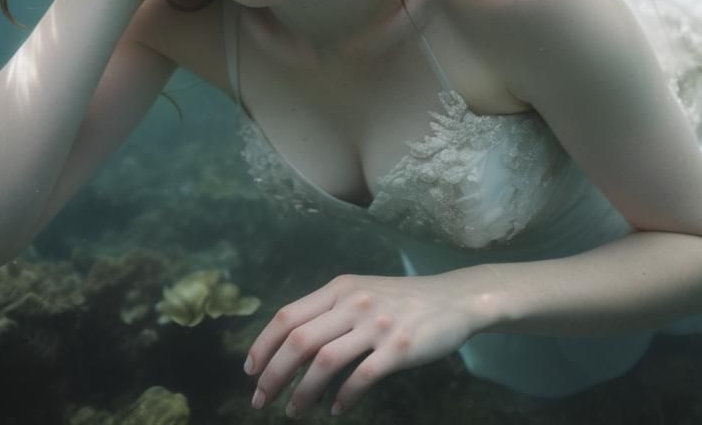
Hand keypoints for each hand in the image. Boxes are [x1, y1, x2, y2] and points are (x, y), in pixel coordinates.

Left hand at [244, 273, 479, 416]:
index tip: (250, 370)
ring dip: (302, 393)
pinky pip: (361, 378)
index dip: (263, 344)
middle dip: (273, 374)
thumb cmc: (400, 301)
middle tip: (261, 400)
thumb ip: (329, 312)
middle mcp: (353, 303)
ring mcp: (375, 326)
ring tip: (293, 411)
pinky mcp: (397, 349)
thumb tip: (290, 345)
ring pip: (324, 362)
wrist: (451, 300)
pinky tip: (337, 410)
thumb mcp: (361, 293)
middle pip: (299, 341)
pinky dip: (344, 398)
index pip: (288, 316)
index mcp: (339, 288)